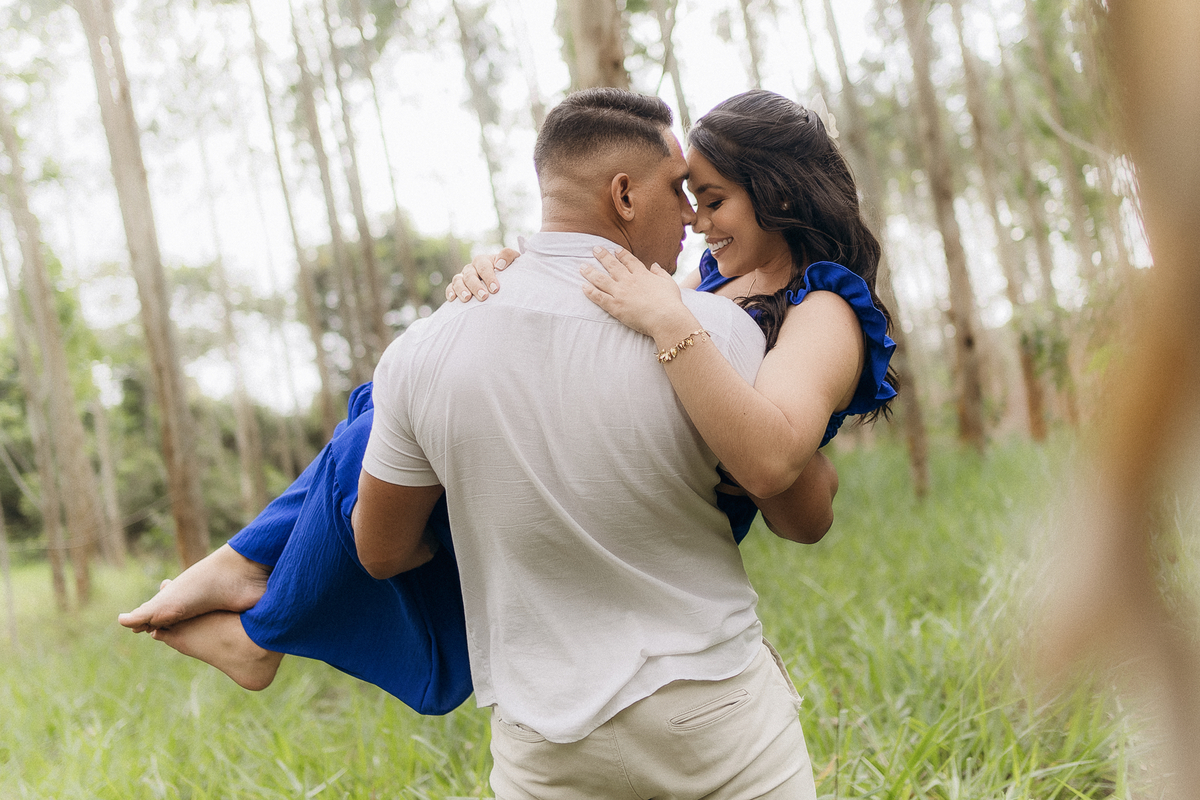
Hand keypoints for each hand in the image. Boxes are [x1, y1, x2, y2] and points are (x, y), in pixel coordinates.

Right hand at [446, 247, 519, 302]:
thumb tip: (499, 265)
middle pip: (470, 275)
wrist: (505, 280)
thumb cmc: (509, 271)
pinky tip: (452, 299)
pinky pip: (450, 287)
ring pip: (458, 280)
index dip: (489, 278)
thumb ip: (508, 256)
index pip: (484, 267)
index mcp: (484, 261)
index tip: (495, 289)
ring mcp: (463, 277)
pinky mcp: (457, 287)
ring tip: (467, 299)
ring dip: (461, 289)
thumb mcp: (514, 260)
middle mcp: (472, 268)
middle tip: (484, 296)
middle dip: (476, 286)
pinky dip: (450, 292)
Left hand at [580, 246, 694, 341]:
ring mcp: (620, 293)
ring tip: (582, 266)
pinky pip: (599, 297)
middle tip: (595, 249)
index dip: (621, 254)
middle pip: (612, 265)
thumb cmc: (671, 302)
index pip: (629, 260)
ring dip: (590, 272)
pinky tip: (583, 286)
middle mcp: (629, 281)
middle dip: (602, 256)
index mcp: (642, 274)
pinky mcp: (615, 306)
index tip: (615, 249)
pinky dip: (590, 291)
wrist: (666, 318)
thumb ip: (660, 272)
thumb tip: (653, 265)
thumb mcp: (669, 283)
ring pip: (601, 279)